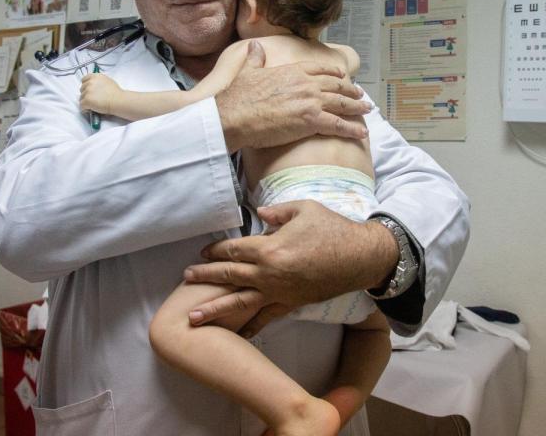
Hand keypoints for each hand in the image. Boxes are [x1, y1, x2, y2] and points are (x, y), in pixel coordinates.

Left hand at [79, 73, 121, 114]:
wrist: (118, 101)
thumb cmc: (115, 93)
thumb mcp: (107, 81)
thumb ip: (98, 81)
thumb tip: (94, 86)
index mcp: (95, 76)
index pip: (83, 79)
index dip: (86, 86)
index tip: (89, 91)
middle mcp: (90, 82)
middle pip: (82, 89)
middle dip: (86, 94)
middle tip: (93, 99)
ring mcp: (87, 91)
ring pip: (81, 98)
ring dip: (86, 102)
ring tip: (94, 105)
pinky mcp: (86, 100)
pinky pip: (81, 106)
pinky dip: (85, 109)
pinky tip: (91, 109)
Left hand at [183, 200, 397, 336]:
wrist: (360, 257)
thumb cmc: (333, 229)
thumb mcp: (304, 209)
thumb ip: (277, 212)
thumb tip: (259, 215)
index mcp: (270, 248)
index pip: (234, 249)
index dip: (216, 249)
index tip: (203, 252)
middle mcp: (270, 274)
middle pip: (229, 275)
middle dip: (205, 277)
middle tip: (184, 280)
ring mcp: (280, 292)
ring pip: (240, 301)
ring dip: (215, 309)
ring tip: (193, 317)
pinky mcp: (291, 303)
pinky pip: (267, 317)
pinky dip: (251, 326)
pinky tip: (237, 335)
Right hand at [215, 41, 370, 152]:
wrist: (234, 116)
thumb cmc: (238, 97)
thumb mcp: (247, 72)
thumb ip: (255, 59)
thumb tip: (255, 46)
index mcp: (292, 71)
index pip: (319, 68)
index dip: (333, 72)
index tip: (342, 74)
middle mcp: (306, 83)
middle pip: (336, 85)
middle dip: (350, 90)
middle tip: (360, 94)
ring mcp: (311, 101)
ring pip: (342, 103)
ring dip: (357, 107)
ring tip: (367, 110)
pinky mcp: (312, 121)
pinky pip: (339, 125)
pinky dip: (352, 129)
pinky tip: (362, 133)